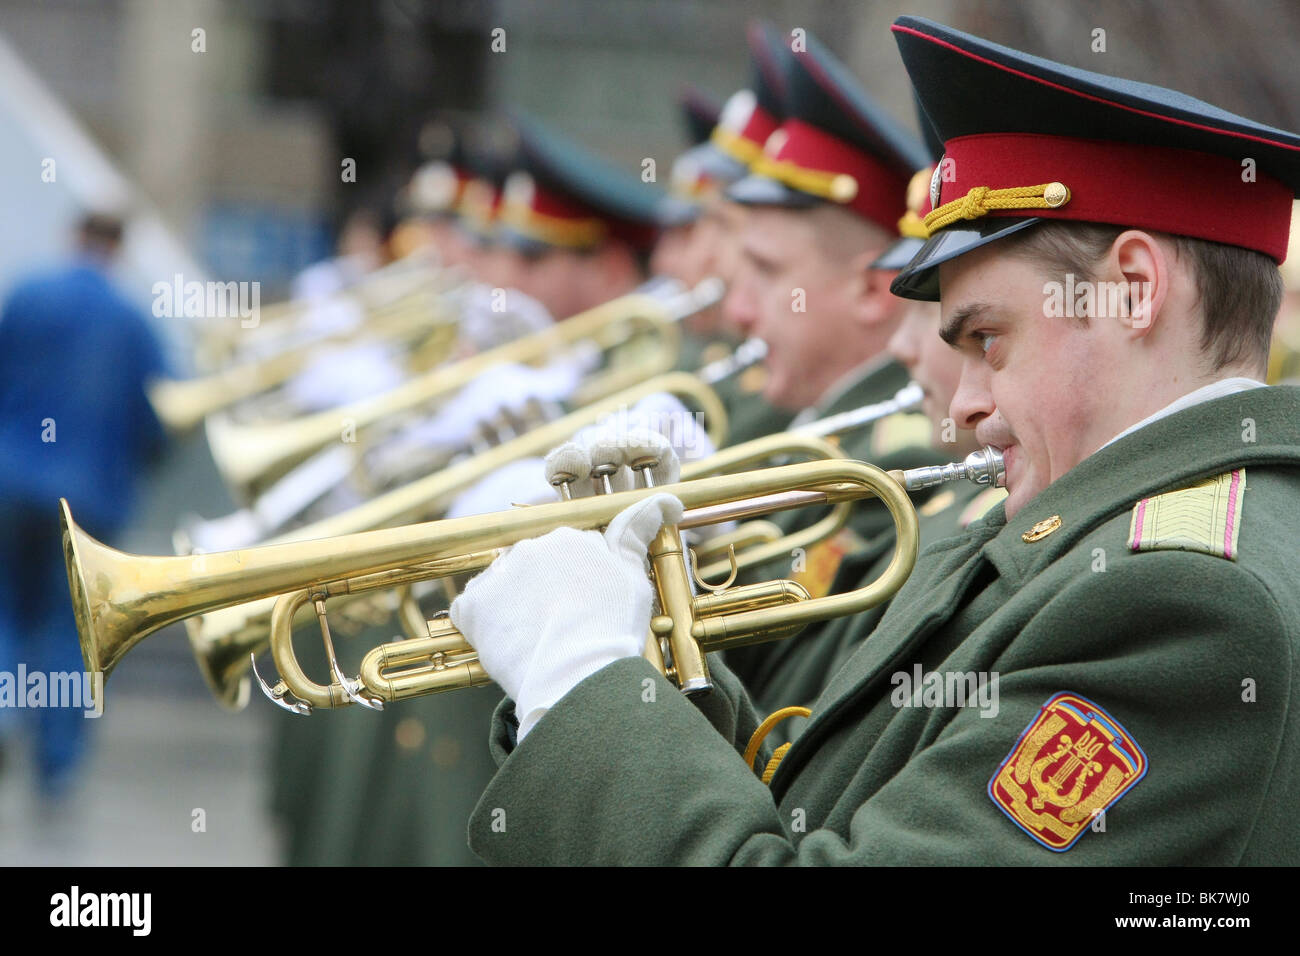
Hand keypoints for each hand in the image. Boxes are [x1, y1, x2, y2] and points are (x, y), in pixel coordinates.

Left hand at [450, 493, 683, 739]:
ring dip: (515, 607)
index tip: (586, 611)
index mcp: (568, 537)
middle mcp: (529, 546)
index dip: (577, 586)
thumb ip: (636, 533)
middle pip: (533, 568)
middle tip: (564, 629)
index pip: (567, 555)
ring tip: (538, 641)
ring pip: (504, 588)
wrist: (576, 675)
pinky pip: (473, 612)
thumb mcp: (633, 575)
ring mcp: (497, 575)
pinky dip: (486, 628)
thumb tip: (665, 500)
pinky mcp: (471, 606)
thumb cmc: (611, 629)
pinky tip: (511, 646)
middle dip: (544, 592)